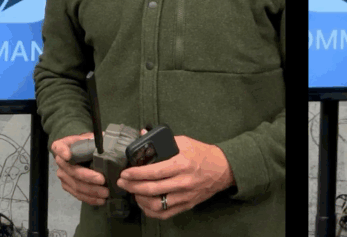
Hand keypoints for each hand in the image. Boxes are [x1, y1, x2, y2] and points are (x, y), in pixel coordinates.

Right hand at [51, 131, 109, 206]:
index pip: (58, 147)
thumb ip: (97, 140)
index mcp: (64, 146)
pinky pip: (77, 194)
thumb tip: (109, 143)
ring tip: (105, 193)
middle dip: (88, 177)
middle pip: (72, 171)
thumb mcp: (93, 137)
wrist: (87, 151)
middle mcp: (61, 161)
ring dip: (91, 191)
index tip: (69, 156)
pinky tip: (100, 200)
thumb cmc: (91, 143)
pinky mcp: (67, 185)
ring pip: (75, 185)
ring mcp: (63, 175)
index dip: (62, 151)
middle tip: (103, 180)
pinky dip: (89, 198)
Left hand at [116, 129, 232, 219]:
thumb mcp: (186, 142)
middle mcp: (183, 182)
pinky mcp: (186, 204)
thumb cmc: (203, 154)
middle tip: (122, 182)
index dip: (136, 173)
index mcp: (182, 164)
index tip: (125, 173)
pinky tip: (144, 203)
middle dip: (132, 186)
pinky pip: (164, 213)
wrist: (224, 169)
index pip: (155, 171)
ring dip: (140, 199)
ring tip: (133, 192)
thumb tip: (142, 134)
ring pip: (156, 204)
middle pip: (152, 189)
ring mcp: (185, 195)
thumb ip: (164, 141)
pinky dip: (150, 211)